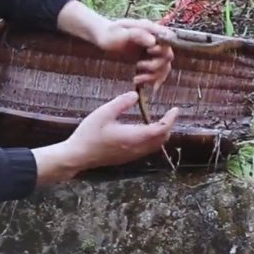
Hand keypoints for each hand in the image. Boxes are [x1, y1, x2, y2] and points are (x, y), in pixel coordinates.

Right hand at [32, 92, 179, 184]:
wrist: (77, 156)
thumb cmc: (89, 134)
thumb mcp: (103, 113)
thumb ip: (121, 103)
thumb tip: (135, 95)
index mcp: (133, 137)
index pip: (160, 129)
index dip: (170, 119)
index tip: (175, 109)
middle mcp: (136, 148)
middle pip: (162, 140)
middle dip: (168, 127)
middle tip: (169, 114)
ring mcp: (132, 155)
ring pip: (155, 146)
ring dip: (161, 135)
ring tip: (160, 122)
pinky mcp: (126, 158)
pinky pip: (147, 150)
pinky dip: (153, 140)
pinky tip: (145, 132)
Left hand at [95, 18, 174, 89]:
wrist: (103, 37)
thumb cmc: (110, 32)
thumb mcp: (120, 32)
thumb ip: (137, 34)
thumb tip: (153, 42)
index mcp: (152, 30)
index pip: (168, 40)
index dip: (162, 49)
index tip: (148, 52)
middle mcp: (156, 41)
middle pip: (168, 56)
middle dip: (156, 65)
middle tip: (138, 65)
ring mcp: (153, 52)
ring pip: (164, 67)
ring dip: (153, 76)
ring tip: (136, 79)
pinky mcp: (148, 61)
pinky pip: (158, 73)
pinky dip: (152, 81)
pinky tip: (140, 83)